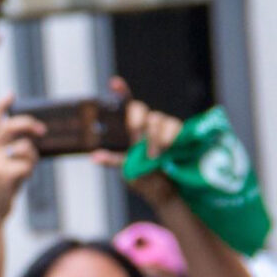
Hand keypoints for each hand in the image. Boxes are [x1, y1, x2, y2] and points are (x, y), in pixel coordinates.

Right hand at [0, 97, 42, 222]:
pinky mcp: (4, 175)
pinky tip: (23, 180)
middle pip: (10, 127)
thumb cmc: (2, 188)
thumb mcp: (5, 166)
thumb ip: (13, 152)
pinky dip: (29, 172)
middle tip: (42, 130)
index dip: (2, 107)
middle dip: (28, 124)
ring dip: (32, 158)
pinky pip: (27, 165)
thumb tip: (32, 139)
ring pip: (24, 147)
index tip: (11, 95)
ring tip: (26, 170)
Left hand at [89, 77, 183, 207]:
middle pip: (142, 109)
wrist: (172, 194)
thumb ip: (114, 161)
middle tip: (137, 140)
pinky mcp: (183, 136)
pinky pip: (177, 129)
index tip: (113, 82)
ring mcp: (167, 129)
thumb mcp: (129, 172)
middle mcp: (150, 126)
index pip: (128, 105)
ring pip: (160, 119)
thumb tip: (94, 156)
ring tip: (155, 155)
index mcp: (134, 132)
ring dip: (156, 137)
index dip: (122, 91)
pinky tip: (169, 147)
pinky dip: (171, 138)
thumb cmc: (149, 181)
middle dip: (138, 122)